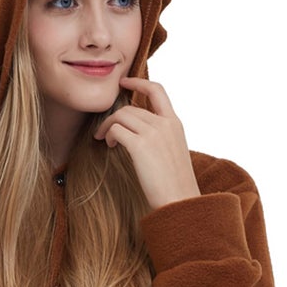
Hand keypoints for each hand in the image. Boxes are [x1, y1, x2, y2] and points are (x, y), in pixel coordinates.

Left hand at [93, 77, 201, 210]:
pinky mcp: (141, 146)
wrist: (180, 203)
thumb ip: (161, 138)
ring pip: (121, 115)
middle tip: (106, 131)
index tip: (124, 83)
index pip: (157, 90)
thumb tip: (140, 136)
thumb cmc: (175, 186)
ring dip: (108, 126)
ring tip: (106, 140)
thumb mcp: (173, 153)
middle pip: (132, 107)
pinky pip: (116, 129)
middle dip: (115, 117)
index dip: (138, 83)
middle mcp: (165, 124)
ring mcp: (154, 133)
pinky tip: (109, 144)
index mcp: (175, 124)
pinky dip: (108, 134)